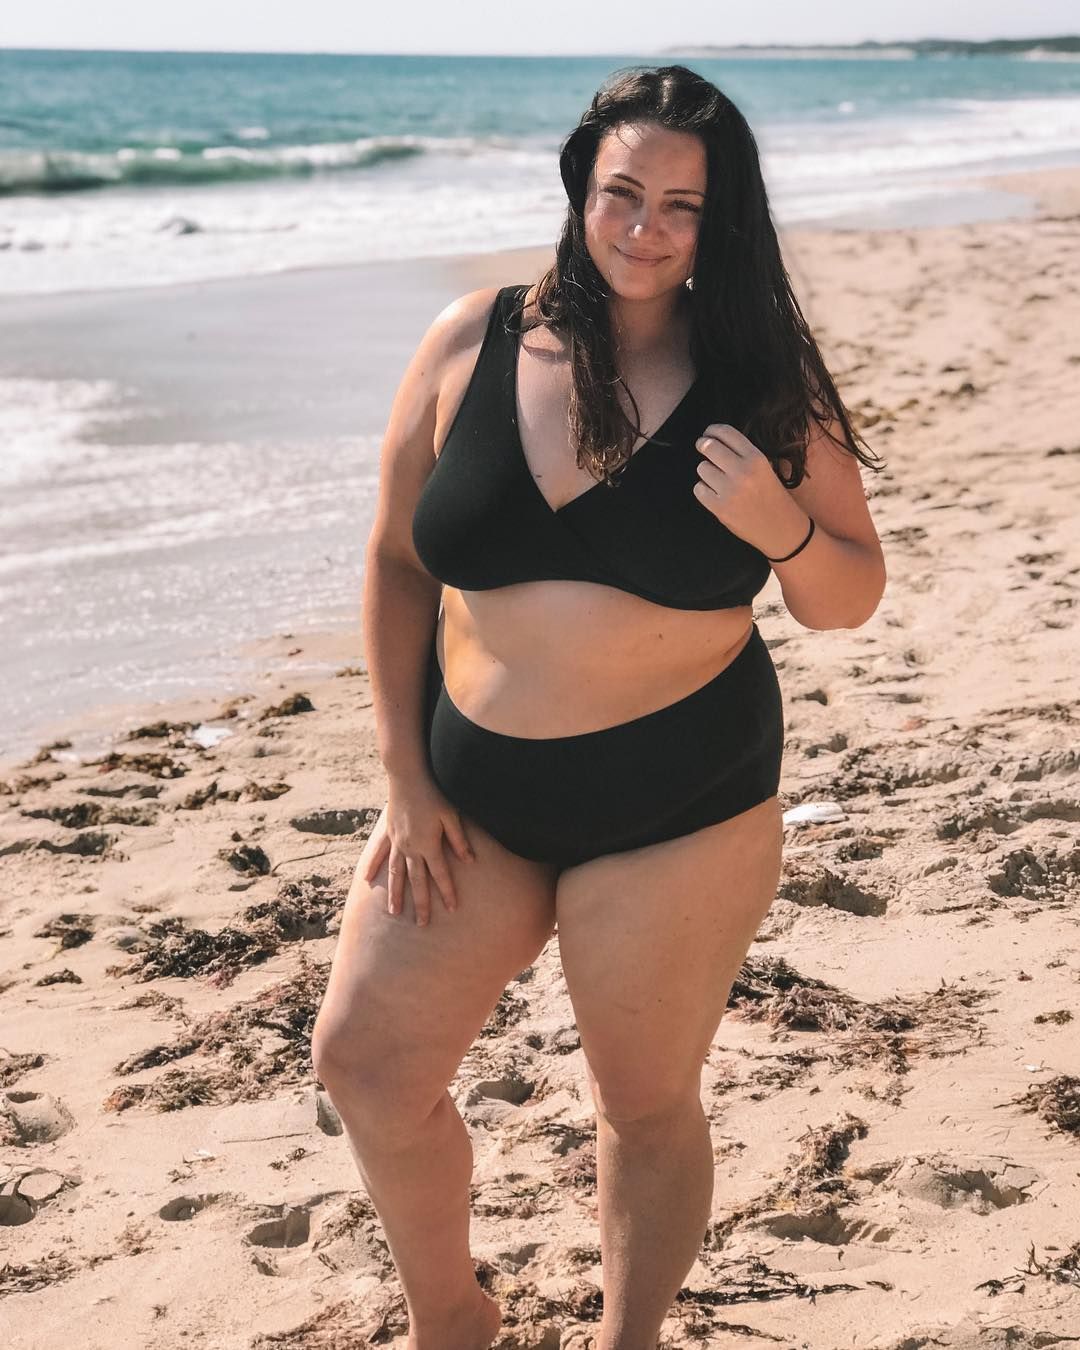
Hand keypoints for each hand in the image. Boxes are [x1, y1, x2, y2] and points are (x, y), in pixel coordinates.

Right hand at [361, 775, 474, 925]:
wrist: (408, 776)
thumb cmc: (434, 793)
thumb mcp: (451, 815)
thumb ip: (459, 840)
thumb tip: (470, 861)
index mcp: (429, 845)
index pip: (440, 875)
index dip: (447, 892)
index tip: (452, 909)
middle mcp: (411, 848)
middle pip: (416, 881)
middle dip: (421, 904)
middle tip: (422, 924)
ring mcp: (397, 842)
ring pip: (396, 873)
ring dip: (395, 894)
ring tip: (394, 912)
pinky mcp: (388, 833)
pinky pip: (378, 854)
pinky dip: (372, 867)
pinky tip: (367, 880)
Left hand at [693, 423, 807, 557]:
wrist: (780, 528)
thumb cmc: (772, 497)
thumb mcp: (765, 468)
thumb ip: (742, 455)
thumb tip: (713, 441)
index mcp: (756, 458)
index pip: (727, 433)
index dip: (713, 430)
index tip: (708, 433)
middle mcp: (742, 472)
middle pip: (709, 447)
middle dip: (703, 445)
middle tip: (702, 448)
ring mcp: (730, 490)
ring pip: (702, 468)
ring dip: (706, 472)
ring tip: (717, 480)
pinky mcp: (720, 508)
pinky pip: (699, 490)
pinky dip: (703, 491)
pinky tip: (714, 494)